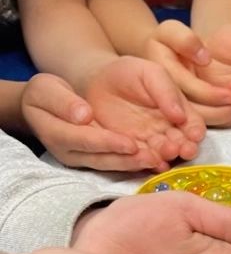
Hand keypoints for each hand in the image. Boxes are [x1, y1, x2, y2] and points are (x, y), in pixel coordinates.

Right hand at [20, 73, 159, 170]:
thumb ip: (62, 101)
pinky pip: (118, 162)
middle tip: (154, 158)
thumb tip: (83, 115)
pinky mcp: (98, 159)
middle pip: (102, 160)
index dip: (108, 142)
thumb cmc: (47, 92)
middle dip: (129, 160)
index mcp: (55, 135)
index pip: (84, 141)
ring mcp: (85, 160)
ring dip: (137, 165)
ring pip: (113, 165)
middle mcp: (71, 153)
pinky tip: (159, 161)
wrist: (50, 103)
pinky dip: (138, 162)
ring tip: (160, 161)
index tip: (131, 143)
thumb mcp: (46, 88)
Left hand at [83, 56, 205, 168]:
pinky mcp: (134, 149)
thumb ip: (167, 92)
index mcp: (179, 110)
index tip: (194, 135)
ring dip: (167, 156)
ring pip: (164, 153)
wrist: (98, 82)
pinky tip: (150, 161)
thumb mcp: (150, 74)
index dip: (195, 131)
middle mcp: (168, 129)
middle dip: (184, 147)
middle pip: (183, 143)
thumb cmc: (129, 74)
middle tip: (182, 149)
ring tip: (165, 152)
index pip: (193, 124)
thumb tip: (181, 116)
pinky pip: (143, 159)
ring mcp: (151, 141)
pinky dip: (148, 162)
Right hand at [145, 19, 230, 128]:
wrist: (174, 55)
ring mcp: (178, 107)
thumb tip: (203, 58)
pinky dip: (223, 120)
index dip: (208, 93)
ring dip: (223, 118)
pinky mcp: (188, 113)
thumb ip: (184, 39)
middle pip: (193, 111)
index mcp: (161, 75)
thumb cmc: (174, 40)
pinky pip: (206, 121)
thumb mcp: (172, 30)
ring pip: (200, 120)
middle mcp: (168, 96)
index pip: (186, 88)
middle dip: (219, 112)